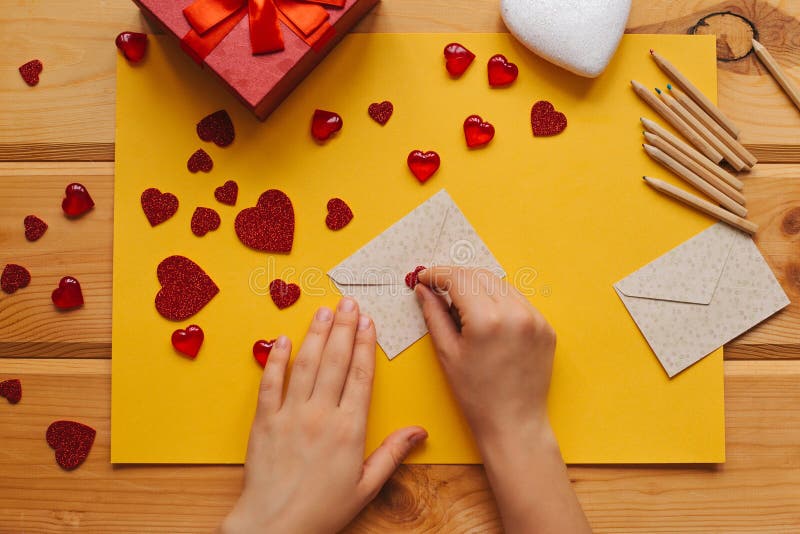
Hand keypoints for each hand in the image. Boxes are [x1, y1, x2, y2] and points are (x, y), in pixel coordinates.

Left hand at [222, 298, 426, 533]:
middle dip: (343, 327)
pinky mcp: (264, 420)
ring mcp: (290, 414)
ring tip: (323, 310)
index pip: (359, 375)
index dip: (364, 344)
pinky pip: (270, 382)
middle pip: (334, 360)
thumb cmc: (322, 510)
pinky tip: (283, 338)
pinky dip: (276, 358)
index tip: (368, 321)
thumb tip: (419, 431)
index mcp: (349, 429)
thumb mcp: (366, 486)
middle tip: (347, 302)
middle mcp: (320, 414)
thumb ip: (392, 454)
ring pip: (305, 364)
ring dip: (315, 334)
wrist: (275, 527)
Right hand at [415, 267, 555, 444]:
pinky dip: (499, 301)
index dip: (437, 274)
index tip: (424, 277)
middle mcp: (515, 312)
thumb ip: (434, 314)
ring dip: (478, 287)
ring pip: (500, 284)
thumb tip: (423, 289)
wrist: (514, 423)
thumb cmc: (476, 395)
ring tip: (462, 307)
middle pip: (479, 275)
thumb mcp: (447, 353)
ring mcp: (535, 319)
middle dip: (456, 278)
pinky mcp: (546, 327)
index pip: (458, 278)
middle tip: (438, 289)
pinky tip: (486, 318)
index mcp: (486, 319)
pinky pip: (518, 301)